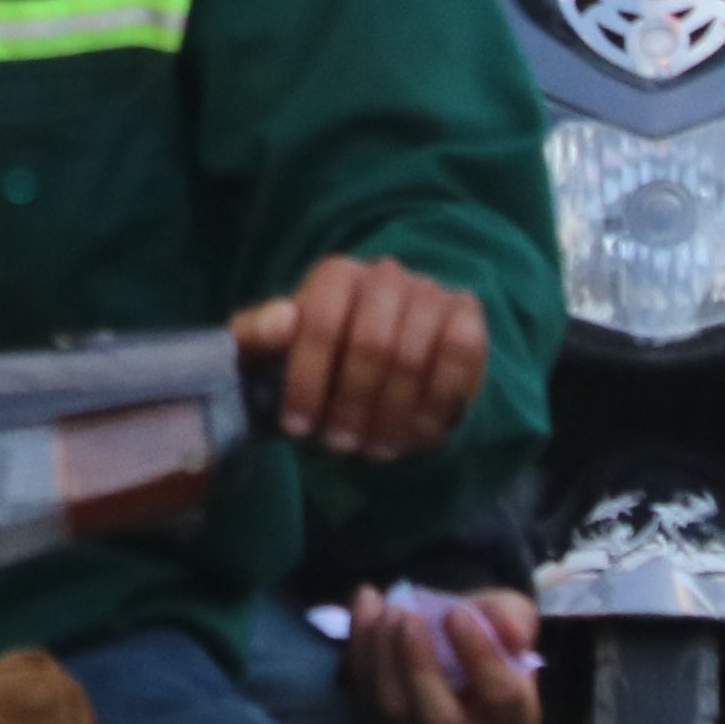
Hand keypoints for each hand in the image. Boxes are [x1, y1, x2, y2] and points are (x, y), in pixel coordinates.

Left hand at [230, 253, 488, 460]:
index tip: (298, 427)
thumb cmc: (319, 360)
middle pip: (372, 346)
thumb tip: (282, 320)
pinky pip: (461, 358)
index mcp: (336, 275)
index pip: (320, 323)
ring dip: (392, 415)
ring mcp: (430, 293)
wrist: (382, 367)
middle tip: (341, 445)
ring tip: (375, 448)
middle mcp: (385, 275)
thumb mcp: (272, 350)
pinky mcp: (467, 316)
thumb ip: (257, 335)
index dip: (307, 381)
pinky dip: (437, 402)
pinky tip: (418, 432)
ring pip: (414, 359)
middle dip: (352, 405)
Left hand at [341, 586, 542, 723]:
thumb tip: (510, 632)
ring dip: (383, 651)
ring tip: (388, 606)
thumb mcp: (511, 615)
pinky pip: (361, 691)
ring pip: (393, 710)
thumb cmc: (489, 633)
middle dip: (419, 664)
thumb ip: (513, 619)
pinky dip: (358, 643)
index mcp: (514, 718)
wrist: (450, 639)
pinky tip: (368, 601)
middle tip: (409, 615)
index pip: (502, 697)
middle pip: (440, 720)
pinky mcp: (382, 723)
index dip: (479, 655)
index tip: (456, 613)